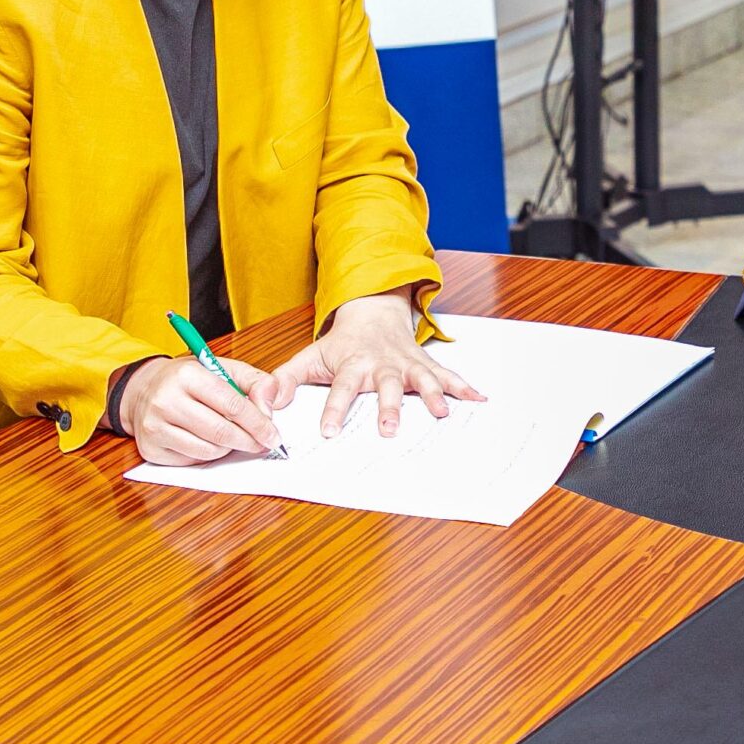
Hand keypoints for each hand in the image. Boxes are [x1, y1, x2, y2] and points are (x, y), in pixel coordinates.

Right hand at [122, 353, 284, 465]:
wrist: (143, 390)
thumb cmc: (188, 380)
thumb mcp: (222, 368)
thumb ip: (254, 382)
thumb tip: (270, 408)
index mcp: (187, 375)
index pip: (232, 405)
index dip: (258, 424)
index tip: (273, 435)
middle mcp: (166, 400)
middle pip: (221, 432)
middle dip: (249, 441)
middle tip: (262, 444)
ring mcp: (155, 427)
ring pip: (208, 450)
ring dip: (229, 448)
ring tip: (232, 437)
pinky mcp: (151, 449)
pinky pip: (192, 460)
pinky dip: (209, 454)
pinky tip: (209, 441)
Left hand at [268, 288, 484, 437]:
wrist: (373, 311)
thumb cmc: (341, 343)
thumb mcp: (309, 357)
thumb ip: (284, 380)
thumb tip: (264, 403)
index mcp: (352, 364)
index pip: (341, 389)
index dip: (334, 409)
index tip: (328, 431)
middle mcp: (381, 364)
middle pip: (385, 386)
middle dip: (388, 407)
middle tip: (388, 429)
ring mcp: (406, 364)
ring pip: (420, 379)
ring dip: (432, 395)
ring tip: (441, 413)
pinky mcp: (424, 364)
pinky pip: (446, 375)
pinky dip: (463, 386)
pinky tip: (478, 399)